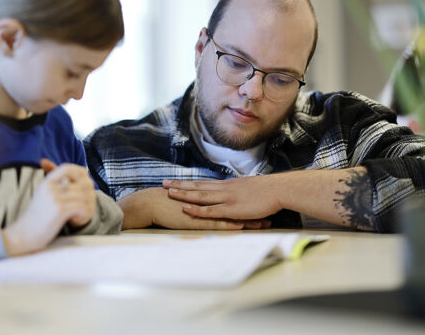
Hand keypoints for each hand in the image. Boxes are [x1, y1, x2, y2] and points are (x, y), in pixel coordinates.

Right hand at [2, 159, 95, 255]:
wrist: (22, 235)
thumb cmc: (35, 217)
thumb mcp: (42, 195)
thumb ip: (54, 185)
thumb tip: (63, 176)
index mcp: (46, 182)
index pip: (66, 167)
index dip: (79, 172)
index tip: (84, 181)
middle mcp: (50, 187)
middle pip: (81, 182)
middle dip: (88, 192)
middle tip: (85, 203)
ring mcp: (55, 198)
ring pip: (84, 195)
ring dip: (87, 205)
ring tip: (79, 213)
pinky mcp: (59, 210)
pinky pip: (81, 206)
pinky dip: (83, 213)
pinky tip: (75, 219)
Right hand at [119, 187, 270, 229]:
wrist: (151, 202)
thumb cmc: (167, 203)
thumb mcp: (188, 201)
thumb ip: (200, 202)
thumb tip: (210, 203)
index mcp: (209, 198)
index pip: (233, 201)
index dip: (249, 203)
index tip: (264, 205)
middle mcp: (210, 204)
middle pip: (237, 207)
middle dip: (255, 211)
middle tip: (273, 213)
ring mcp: (205, 212)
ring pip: (232, 216)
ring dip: (248, 220)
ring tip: (265, 224)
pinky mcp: (197, 221)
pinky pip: (218, 223)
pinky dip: (231, 224)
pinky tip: (242, 225)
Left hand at [162, 175, 282, 220]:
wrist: (278, 190)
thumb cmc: (268, 191)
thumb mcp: (249, 189)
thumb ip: (239, 192)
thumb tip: (234, 194)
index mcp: (228, 185)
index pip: (204, 182)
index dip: (189, 183)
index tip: (176, 181)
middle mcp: (224, 189)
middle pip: (197, 186)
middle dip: (179, 185)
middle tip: (163, 183)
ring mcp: (226, 198)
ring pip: (200, 195)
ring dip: (183, 194)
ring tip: (168, 193)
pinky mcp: (231, 209)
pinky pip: (210, 210)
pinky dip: (197, 209)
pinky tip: (186, 209)